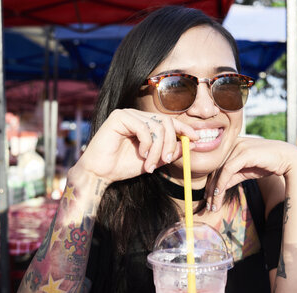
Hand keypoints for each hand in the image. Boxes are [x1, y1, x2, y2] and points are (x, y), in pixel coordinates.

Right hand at [74, 109, 198, 183]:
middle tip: (167, 161)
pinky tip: (141, 154)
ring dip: (158, 149)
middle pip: (167, 122)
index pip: (170, 121)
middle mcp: (137, 115)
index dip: (185, 129)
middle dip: (171, 143)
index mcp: (145, 123)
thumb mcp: (153, 160)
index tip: (197, 139)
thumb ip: (170, 151)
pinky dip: (147, 143)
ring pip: (157, 126)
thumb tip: (190, 143)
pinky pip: (143, 127)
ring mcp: (128, 114)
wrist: (100, 174)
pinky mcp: (119, 116)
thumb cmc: (122, 166)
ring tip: (150, 165)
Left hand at [205, 137, 296, 210]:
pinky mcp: (244, 152)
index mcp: (232, 144)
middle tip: (208, 206)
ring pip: (220, 171)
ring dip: (214, 191)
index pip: (216, 165)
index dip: (210, 183)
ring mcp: (238, 146)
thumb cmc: (268, 164)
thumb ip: (231, 177)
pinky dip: (221, 184)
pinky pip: (227, 170)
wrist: (290, 159)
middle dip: (210, 190)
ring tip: (213, 206)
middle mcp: (233, 143)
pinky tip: (218, 195)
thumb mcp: (246, 171)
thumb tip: (216, 189)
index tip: (208, 198)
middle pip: (215, 168)